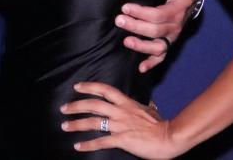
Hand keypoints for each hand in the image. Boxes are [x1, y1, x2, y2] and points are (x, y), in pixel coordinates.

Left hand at [61, 82, 178, 158]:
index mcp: (126, 103)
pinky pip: (101, 141)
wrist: (169, 137)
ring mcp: (120, 125)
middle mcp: (120, 111)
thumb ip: (144, 107)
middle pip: (93, 104)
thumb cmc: (161, 125)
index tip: (77, 86)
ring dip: (76, 124)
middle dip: (76, 106)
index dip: (89, 86)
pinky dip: (88, 144)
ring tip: (65, 126)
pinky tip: (78, 146)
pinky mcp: (122, 139)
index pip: (105, 89)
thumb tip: (148, 104)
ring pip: (93, 122)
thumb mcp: (151, 111)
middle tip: (63, 108)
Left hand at [115, 0, 195, 71]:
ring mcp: (171, 37)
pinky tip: (141, 68)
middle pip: (155, 30)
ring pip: (157, 46)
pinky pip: (161, 57)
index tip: (125, 8)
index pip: (158, 15)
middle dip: (135, 26)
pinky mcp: (167, 43)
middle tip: (119, 20)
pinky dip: (152, 63)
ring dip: (141, 46)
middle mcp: (175, 27)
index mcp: (177, 11)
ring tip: (126, 42)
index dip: (141, 12)